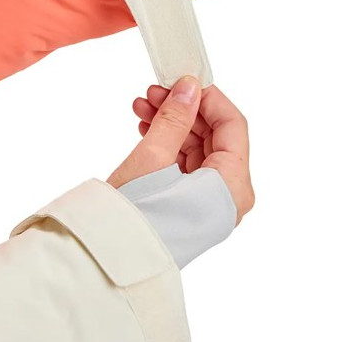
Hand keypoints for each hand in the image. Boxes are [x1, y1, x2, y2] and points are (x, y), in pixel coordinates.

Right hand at [109, 77, 254, 222]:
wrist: (108, 261)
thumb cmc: (133, 217)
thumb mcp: (153, 157)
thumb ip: (175, 117)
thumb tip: (190, 87)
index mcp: (232, 186)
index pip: (233, 126)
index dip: (208, 98)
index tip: (182, 80)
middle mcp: (229, 198)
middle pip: (216, 138)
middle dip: (184, 110)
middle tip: (153, 92)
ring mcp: (210, 206)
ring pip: (199, 151)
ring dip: (172, 125)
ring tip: (141, 108)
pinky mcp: (191, 211)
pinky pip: (188, 169)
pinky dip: (168, 147)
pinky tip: (146, 129)